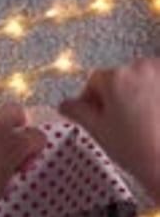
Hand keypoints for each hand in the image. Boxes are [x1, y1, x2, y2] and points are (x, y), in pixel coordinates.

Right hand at [59, 58, 159, 200]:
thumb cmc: (136, 149)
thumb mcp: (97, 131)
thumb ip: (77, 112)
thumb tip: (65, 104)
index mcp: (116, 77)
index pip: (94, 81)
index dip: (91, 100)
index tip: (95, 116)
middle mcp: (141, 67)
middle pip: (119, 78)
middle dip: (116, 97)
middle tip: (120, 125)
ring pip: (140, 81)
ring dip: (137, 96)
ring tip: (140, 124)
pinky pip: (157, 86)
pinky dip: (155, 98)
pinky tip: (154, 119)